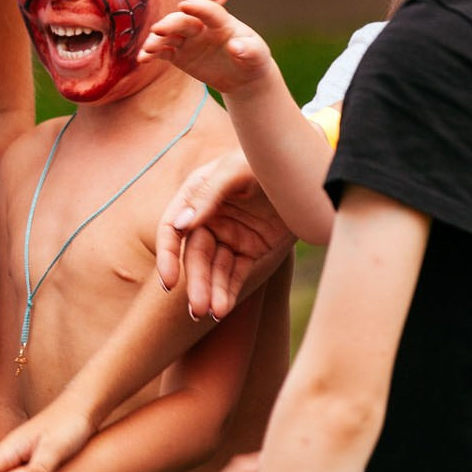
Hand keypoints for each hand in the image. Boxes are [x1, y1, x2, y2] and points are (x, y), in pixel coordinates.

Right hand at [140, 0, 277, 96]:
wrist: (242, 75)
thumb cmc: (252, 59)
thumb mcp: (258, 56)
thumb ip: (250, 49)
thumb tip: (236, 47)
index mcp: (222, 22)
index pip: (209, 11)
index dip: (198, 8)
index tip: (185, 5)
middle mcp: (201, 27)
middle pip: (183, 21)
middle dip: (170, 24)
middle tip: (158, 29)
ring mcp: (188, 40)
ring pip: (169, 35)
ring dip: (156, 39)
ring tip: (148, 49)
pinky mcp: (179, 54)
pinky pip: (162, 52)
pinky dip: (151, 54)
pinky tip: (142, 60)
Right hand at [157, 152, 294, 320]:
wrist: (304, 168)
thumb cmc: (265, 160)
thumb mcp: (235, 171)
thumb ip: (208, 195)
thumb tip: (181, 226)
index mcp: (196, 196)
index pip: (173, 229)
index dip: (167, 256)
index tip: (169, 281)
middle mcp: (209, 219)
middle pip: (195, 256)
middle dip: (195, 283)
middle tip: (197, 308)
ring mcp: (230, 236)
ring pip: (215, 270)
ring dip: (211, 292)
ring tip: (213, 312)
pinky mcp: (251, 250)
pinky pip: (236, 274)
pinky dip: (229, 292)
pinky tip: (223, 308)